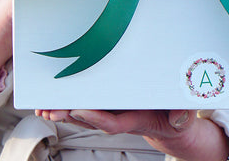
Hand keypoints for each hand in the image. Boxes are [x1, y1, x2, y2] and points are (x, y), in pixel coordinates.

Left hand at [35, 109, 228, 160]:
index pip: (113, 121)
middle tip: (50, 110)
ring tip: (43, 109)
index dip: (96, 117)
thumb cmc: (177, 117)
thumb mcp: (185, 117)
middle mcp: (121, 117)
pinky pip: (87, 105)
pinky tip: (52, 105)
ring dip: (64, 111)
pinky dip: (69, 104)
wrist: (172, 124)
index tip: (80, 110)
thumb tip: (180, 117)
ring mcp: (114, 112)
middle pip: (92, 117)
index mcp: (137, 119)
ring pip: (85, 112)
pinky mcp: (111, 105)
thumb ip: (183, 116)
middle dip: (70, 114)